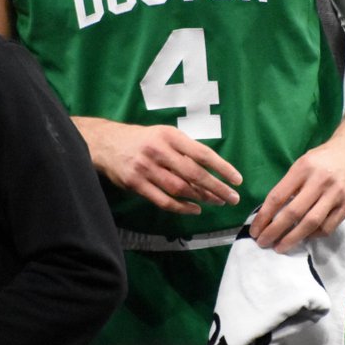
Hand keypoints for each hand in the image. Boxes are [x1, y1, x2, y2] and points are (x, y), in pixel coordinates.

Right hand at [72, 117, 241, 214]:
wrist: (108, 143)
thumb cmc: (143, 140)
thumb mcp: (165, 135)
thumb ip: (186, 149)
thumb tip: (213, 168)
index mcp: (170, 136)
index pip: (202, 153)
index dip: (222, 168)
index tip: (237, 180)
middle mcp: (159, 151)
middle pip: (194, 174)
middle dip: (216, 187)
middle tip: (232, 198)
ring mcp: (146, 168)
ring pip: (180, 188)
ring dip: (202, 198)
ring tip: (217, 202)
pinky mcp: (136, 184)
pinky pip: (163, 200)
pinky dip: (182, 207)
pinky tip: (195, 209)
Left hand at [249, 105, 344, 252]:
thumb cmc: (323, 159)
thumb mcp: (302, 163)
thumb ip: (289, 184)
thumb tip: (271, 212)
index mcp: (303, 168)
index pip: (278, 196)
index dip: (264, 216)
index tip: (255, 229)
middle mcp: (320, 181)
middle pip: (293, 212)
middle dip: (275, 231)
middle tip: (263, 242)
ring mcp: (336, 194)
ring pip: (311, 223)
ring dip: (293, 238)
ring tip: (280, 246)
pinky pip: (328, 226)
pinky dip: (313, 235)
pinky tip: (304, 237)